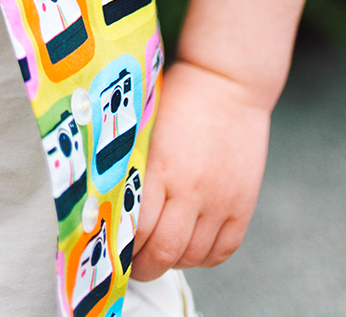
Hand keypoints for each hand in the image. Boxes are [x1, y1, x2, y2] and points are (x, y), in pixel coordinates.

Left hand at [130, 59, 269, 281]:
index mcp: (159, 167)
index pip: (134, 228)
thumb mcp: (144, 124)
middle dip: (142, 266)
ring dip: (172, 261)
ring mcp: (220, 200)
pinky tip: (190, 247)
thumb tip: (102, 194)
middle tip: (131, 264)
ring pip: (193, 257)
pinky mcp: (242, 203)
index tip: (108, 247)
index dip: (119, 246)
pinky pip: (223, 250)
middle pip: (164, 252)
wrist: (226, 78)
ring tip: (159, 252)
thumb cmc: (176, 94)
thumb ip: (130, 161)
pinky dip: (204, 258)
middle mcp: (190, 190)